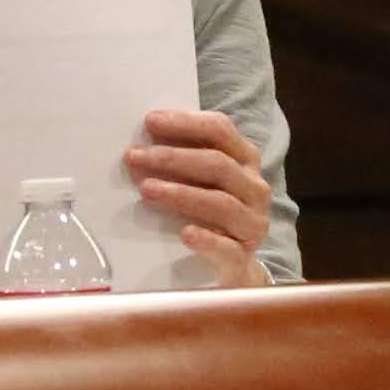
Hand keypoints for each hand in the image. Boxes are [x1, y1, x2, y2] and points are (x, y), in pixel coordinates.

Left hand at [129, 109, 272, 288]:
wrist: (231, 267)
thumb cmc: (210, 215)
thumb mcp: (203, 181)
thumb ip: (183, 160)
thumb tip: (141, 142)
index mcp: (245, 161)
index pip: (221, 131)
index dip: (186, 123)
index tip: (149, 122)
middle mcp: (255, 189)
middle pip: (219, 165)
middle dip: (174, 158)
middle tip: (135, 156)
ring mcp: (252, 224)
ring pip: (221, 203)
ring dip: (182, 193)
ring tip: (147, 189)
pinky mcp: (243, 259)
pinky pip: (228, 249)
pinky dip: (207, 239)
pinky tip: (185, 233)